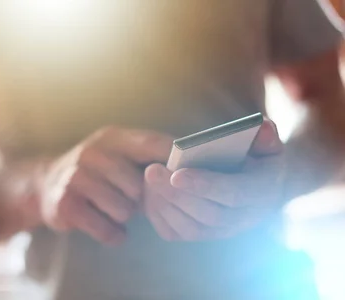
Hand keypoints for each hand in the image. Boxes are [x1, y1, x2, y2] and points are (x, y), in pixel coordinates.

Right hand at [40, 126, 173, 245]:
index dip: (172, 161)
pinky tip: (107, 227)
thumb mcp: (116, 153)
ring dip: (123, 216)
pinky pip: (107, 229)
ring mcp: (76, 177)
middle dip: (139, 199)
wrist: (44, 185)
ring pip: (124, 210)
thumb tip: (191, 169)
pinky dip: (113, 234)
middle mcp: (92, 153)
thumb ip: (148, 156)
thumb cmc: (95, 172)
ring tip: (112, 209)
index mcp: (111, 137)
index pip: (152, 144)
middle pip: (139, 185)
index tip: (186, 176)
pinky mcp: (66, 204)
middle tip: (129, 198)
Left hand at [143, 119, 284, 240]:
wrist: (255, 184)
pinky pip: (176, 233)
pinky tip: (149, 192)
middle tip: (151, 171)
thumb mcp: (265, 143)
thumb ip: (264, 136)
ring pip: (190, 228)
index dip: (205, 185)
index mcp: (263, 193)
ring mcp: (223, 231)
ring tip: (148, 178)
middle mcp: (245, 219)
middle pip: (209, 214)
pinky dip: (158, 214)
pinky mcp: (201, 235)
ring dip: (165, 203)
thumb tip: (262, 128)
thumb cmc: (256, 157)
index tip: (177, 174)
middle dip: (177, 194)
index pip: (234, 194)